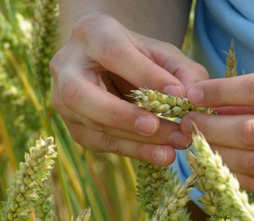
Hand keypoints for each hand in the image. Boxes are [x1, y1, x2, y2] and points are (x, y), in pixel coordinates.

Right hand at [50, 14, 207, 163]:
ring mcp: (63, 99)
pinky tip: (162, 155)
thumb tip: (190, 98)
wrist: (115, 68)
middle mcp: (67, 65)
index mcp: (92, 33)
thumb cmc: (143, 57)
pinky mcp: (75, 126)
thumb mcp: (166, 54)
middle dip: (121, 114)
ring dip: (136, 140)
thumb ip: (184, 71)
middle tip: (155, 127)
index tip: (179, 94)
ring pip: (92, 124)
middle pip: (80, 93)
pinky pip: (101, 143)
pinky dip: (135, 151)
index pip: (114, 54)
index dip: (146, 75)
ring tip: (174, 146)